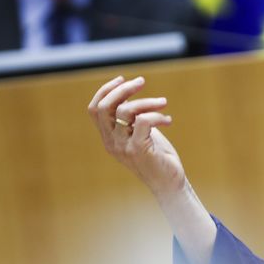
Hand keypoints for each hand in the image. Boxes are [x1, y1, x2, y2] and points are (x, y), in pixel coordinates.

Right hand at [87, 75, 183, 197]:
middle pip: (104, 107)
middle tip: (142, 82)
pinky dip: (157, 115)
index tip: (123, 79)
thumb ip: (131, 116)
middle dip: (123, 89)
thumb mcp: (140, 133)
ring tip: (164, 103)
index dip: (106, 90)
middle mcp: (111, 142)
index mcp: (108, 137)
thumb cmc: (157, 156)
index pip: (94, 109)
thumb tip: (128, 91)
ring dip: (148, 101)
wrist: (169, 184)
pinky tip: (168, 121)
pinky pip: (144, 120)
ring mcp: (123, 147)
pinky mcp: (138, 150)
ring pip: (126, 110)